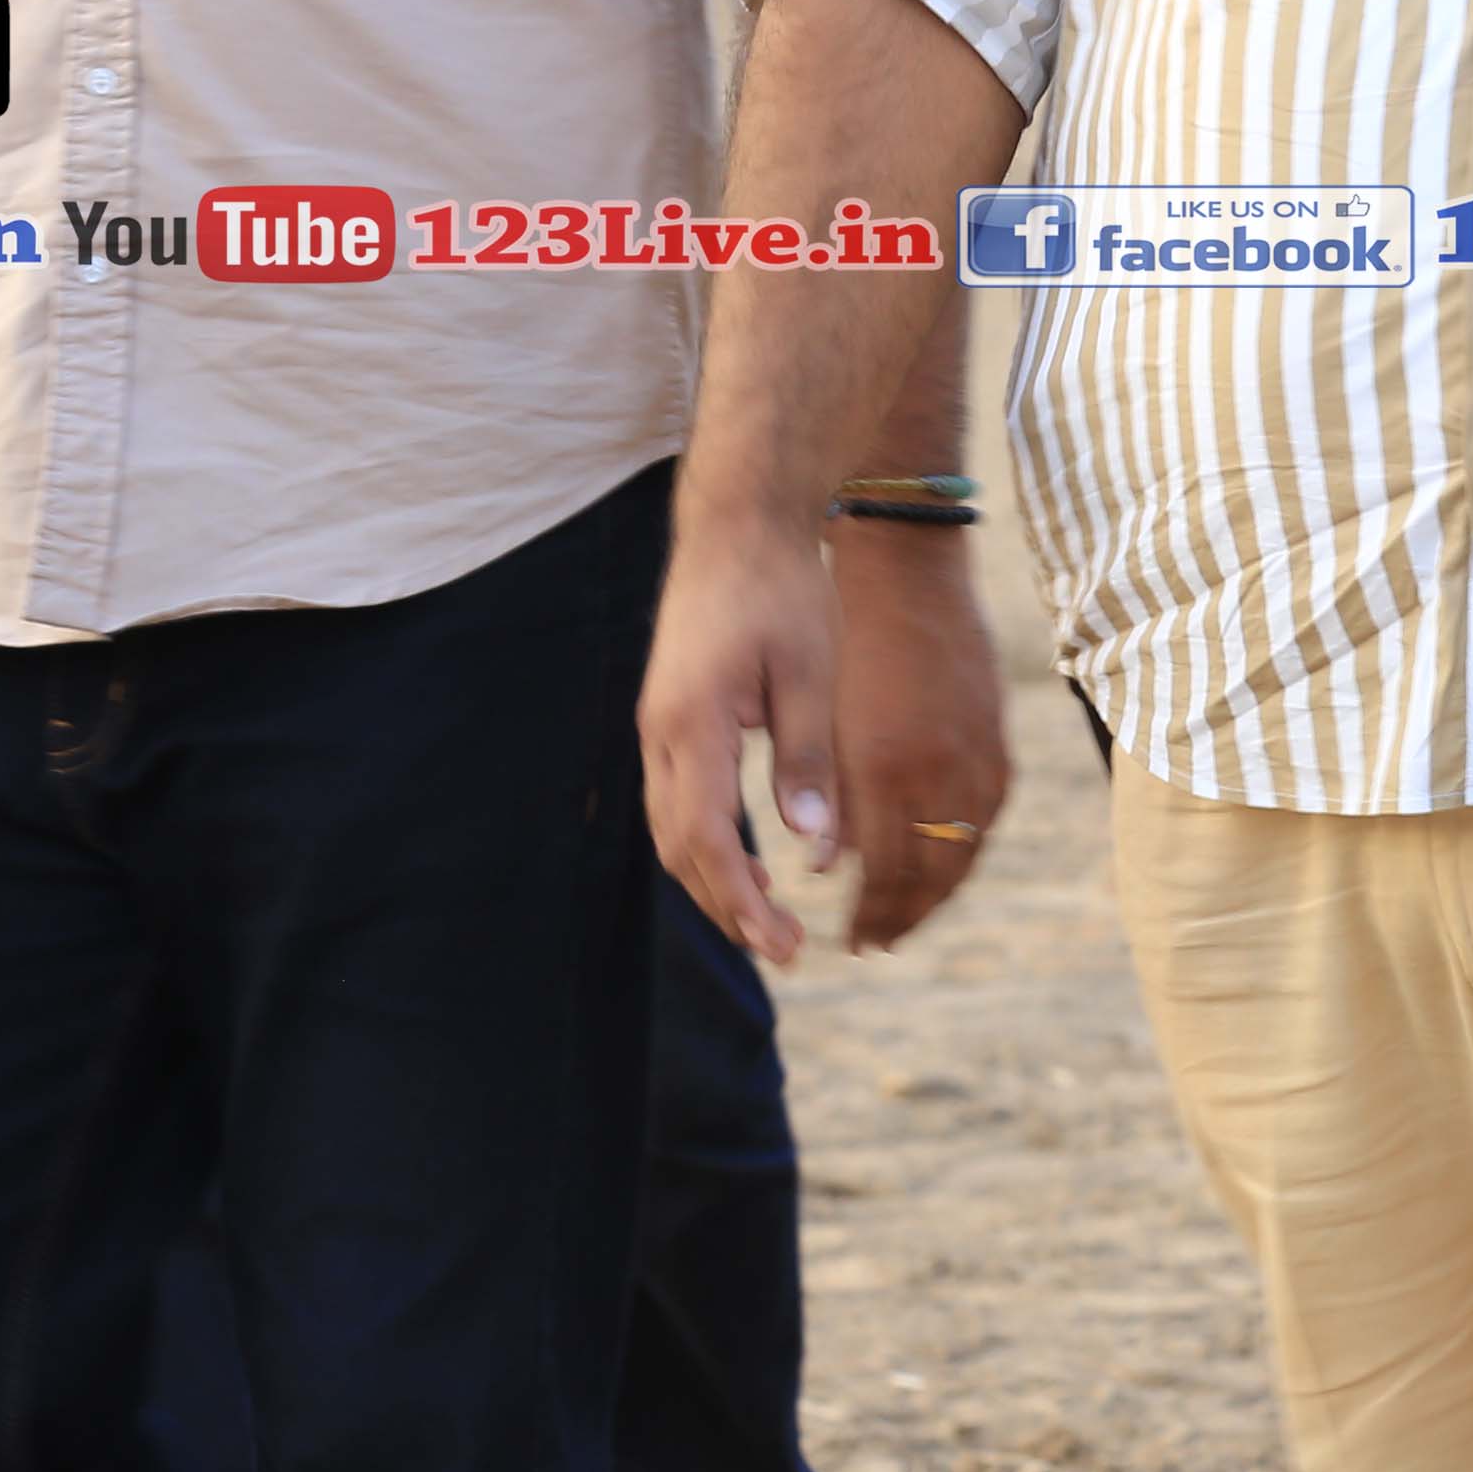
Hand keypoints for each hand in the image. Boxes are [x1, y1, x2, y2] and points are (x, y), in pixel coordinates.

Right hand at [640, 504, 842, 963]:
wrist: (739, 522)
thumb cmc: (781, 587)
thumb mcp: (809, 671)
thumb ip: (807, 759)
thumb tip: (814, 846)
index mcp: (694, 724)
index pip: (707, 840)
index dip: (741, 901)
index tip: (783, 944)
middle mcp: (662, 732)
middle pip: (680, 848)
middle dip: (726, 907)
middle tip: (785, 949)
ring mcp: (659, 725)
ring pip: (672, 830)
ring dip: (714, 881)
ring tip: (769, 921)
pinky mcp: (671, 717)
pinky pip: (679, 801)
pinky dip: (709, 845)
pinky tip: (754, 865)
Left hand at [825, 520, 1010, 951]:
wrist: (907, 570)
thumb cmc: (845, 637)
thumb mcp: (819, 717)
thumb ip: (827, 797)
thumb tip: (827, 869)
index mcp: (887, 766)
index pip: (886, 871)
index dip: (871, 914)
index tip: (853, 939)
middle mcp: (940, 768)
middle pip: (934, 874)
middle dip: (906, 916)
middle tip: (879, 941)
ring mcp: (976, 751)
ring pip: (967, 848)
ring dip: (939, 890)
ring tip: (910, 914)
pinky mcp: (995, 733)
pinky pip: (988, 811)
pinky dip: (966, 846)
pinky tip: (947, 856)